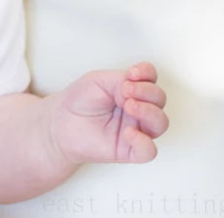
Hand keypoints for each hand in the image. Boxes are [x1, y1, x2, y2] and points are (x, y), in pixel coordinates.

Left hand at [46, 62, 167, 164]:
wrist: (62, 123)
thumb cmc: (81, 100)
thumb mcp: (97, 80)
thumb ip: (119, 80)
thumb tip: (135, 86)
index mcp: (131, 88)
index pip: (151, 78)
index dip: (147, 73)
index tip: (133, 73)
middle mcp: (138, 108)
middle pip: (159, 99)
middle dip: (146, 92)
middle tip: (126, 91)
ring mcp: (136, 128)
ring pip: (160, 123)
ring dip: (149, 112)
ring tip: (129, 107)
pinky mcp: (130, 149)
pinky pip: (149, 150)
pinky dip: (143, 142)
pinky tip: (129, 133)